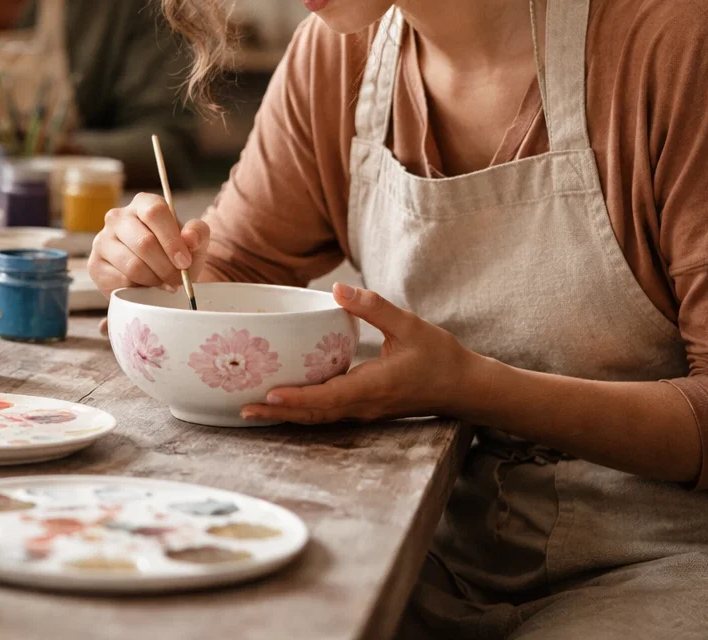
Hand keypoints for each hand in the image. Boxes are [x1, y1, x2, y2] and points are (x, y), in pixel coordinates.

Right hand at [88, 192, 210, 292]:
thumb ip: (198, 234)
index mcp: (143, 204)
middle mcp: (118, 217)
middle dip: (166, 267)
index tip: (184, 262)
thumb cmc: (175, 255)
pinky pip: (120, 280)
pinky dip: (138, 289)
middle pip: (144, 242)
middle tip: (177, 281)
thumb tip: (189, 237)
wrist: (156, 278)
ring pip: (132, 265)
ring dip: (153, 280)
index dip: (171, 240)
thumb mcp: (194, 243)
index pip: (155, 212)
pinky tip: (145, 287)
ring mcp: (102, 240)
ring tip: (163, 284)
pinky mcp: (95, 264)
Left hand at [240, 283, 474, 423]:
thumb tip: (339, 289)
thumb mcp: (408, 325)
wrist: (464, 388)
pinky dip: (303, 410)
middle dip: (278, 413)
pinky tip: (284, 402)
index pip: (327, 398)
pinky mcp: (365, 408)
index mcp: (373, 387)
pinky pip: (328, 413)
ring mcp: (363, 410)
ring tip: (253, 409)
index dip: (297, 399)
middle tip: (243, 408)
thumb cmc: (440, 357)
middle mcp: (364, 405)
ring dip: (286, 414)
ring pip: (319, 417)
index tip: (269, 397)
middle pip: (314, 414)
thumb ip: (373, 307)